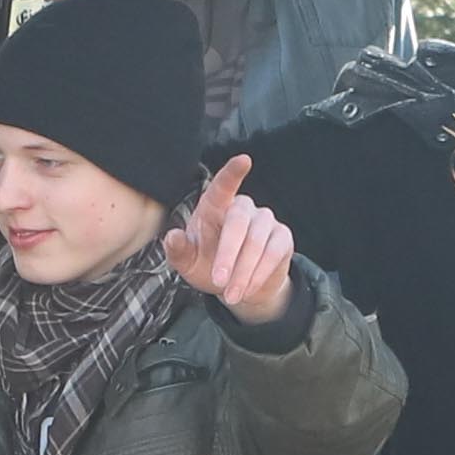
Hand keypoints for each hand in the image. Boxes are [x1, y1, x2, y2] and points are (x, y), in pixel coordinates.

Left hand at [165, 154, 295, 323]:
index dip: (233, 173)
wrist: (237, 288)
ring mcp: (265, 221)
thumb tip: (172, 236)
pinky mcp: (282, 238)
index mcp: (215, 207)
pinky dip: (259, 274)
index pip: (223, 186)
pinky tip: (247, 289)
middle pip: (238, 221)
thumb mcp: (188, 263)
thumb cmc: (207, 266)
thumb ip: (178, 251)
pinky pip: (274, 253)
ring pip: (257, 241)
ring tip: (230, 294)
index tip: (244, 160)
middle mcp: (242, 208)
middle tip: (217, 280)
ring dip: (243, 271)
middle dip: (227, 253)